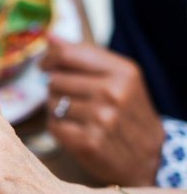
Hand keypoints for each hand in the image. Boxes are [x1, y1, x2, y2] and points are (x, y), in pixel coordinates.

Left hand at [41, 36, 163, 185]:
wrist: (148, 156)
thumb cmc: (128, 112)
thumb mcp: (120, 78)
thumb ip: (85, 56)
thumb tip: (50, 37)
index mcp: (122, 72)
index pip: (67, 55)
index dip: (49, 59)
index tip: (45, 65)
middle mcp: (112, 93)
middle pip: (55, 79)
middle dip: (56, 87)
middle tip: (71, 96)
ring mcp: (100, 119)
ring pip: (51, 103)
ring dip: (56, 107)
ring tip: (76, 114)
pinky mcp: (87, 143)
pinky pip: (53, 125)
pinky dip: (58, 126)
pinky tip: (74, 129)